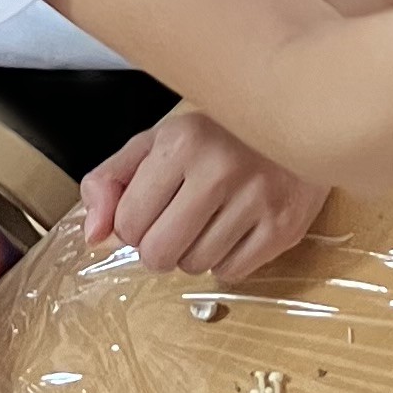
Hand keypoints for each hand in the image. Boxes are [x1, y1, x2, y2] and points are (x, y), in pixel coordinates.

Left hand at [85, 109, 324, 282]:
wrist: (297, 119)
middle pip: (159, 254)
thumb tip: (94, 235)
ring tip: (211, 217)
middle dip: (159, 246)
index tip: (152, 206)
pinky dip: (227, 258)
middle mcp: (220, 170)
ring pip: (196, 267)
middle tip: (177, 220)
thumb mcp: (157, 142)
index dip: (132, 224)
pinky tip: (236, 227)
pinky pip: (232, 272)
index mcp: (181, 144)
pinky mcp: (285, 226)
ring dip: (194, 252)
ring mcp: (258, 200)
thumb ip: (110, 182)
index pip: (128, 224)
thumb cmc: (219, 134)